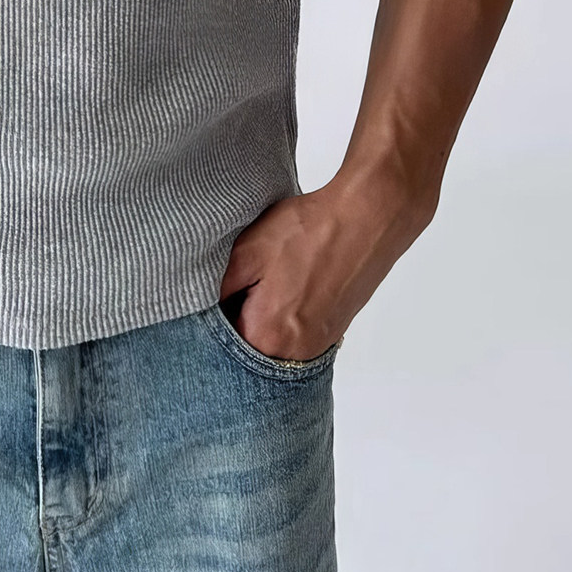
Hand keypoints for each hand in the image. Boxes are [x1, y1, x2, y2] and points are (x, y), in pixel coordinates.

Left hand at [219, 172, 428, 361]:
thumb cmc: (306, 232)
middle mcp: (294, 352)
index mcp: (265, 336)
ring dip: (264, 320)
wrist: (365, 219)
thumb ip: (220, 290)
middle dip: (239, 320)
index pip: (220, 345)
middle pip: (248, 349)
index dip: (213, 319)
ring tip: (268, 284)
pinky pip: (296, 336)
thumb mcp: (246, 253)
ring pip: (273, 343)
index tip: (215, 297)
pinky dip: (287, 317)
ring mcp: (317, 345)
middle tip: (242, 286)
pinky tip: (289, 287)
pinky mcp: (333, 332)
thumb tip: (206, 309)